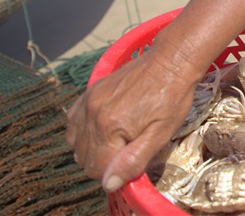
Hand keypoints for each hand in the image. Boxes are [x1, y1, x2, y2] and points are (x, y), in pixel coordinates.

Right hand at [65, 46, 198, 192]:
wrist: (171, 61)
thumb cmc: (172, 97)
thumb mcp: (161, 133)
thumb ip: (134, 160)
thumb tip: (110, 183)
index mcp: (109, 127)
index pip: (96, 169)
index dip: (114, 172)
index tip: (130, 161)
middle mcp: (92, 114)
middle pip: (83, 157)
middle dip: (103, 161)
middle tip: (126, 150)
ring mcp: (88, 100)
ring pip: (75, 141)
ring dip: (91, 147)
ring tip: (116, 140)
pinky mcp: (89, 91)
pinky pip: (73, 121)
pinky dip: (82, 130)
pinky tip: (102, 127)